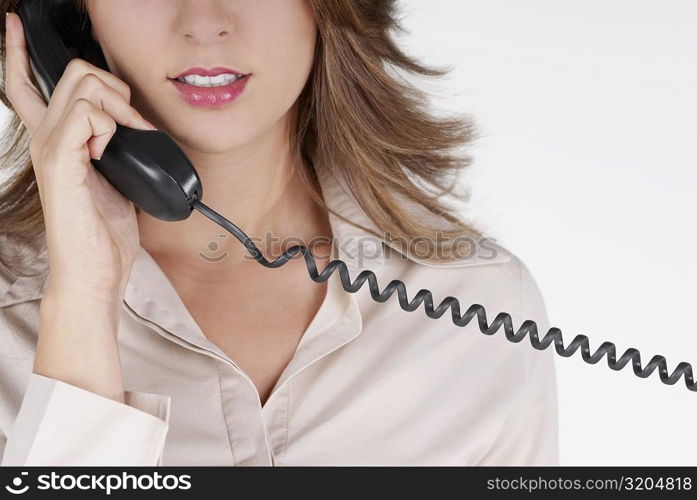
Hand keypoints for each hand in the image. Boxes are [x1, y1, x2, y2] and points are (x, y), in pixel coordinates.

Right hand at [4, 12, 155, 302]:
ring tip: (123, 142)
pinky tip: (110, 153)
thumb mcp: (115, 180)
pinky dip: (110, 126)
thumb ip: (114, 148)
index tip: (17, 25)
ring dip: (118, 107)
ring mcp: (51, 148)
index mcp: (56, 142)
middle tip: (132, 124)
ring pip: (83, 86)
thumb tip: (136, 129)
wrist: (95, 273)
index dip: (18, 51)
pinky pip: (87, 115)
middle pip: (71, 73)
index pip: (26, 85)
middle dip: (114, 86)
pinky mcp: (62, 163)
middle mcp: (47, 139)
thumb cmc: (103, 234)